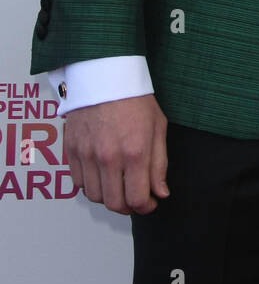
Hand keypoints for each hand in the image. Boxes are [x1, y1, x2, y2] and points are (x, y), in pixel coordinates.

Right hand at [64, 95, 168, 214]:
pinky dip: (91, 185)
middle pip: (114, 204)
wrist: (105, 77)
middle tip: (135, 198)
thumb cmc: (135, 99)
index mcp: (135, 152)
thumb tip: (161, 193)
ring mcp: (87, 155)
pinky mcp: (71, 151)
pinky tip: (102, 175)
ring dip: (108, 197)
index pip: (137, 199)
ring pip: (95, 196)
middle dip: (127, 206)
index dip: (146, 207)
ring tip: (119, 185)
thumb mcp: (158, 128)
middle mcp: (109, 158)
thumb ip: (159, 164)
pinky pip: (78, 182)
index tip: (150, 202)